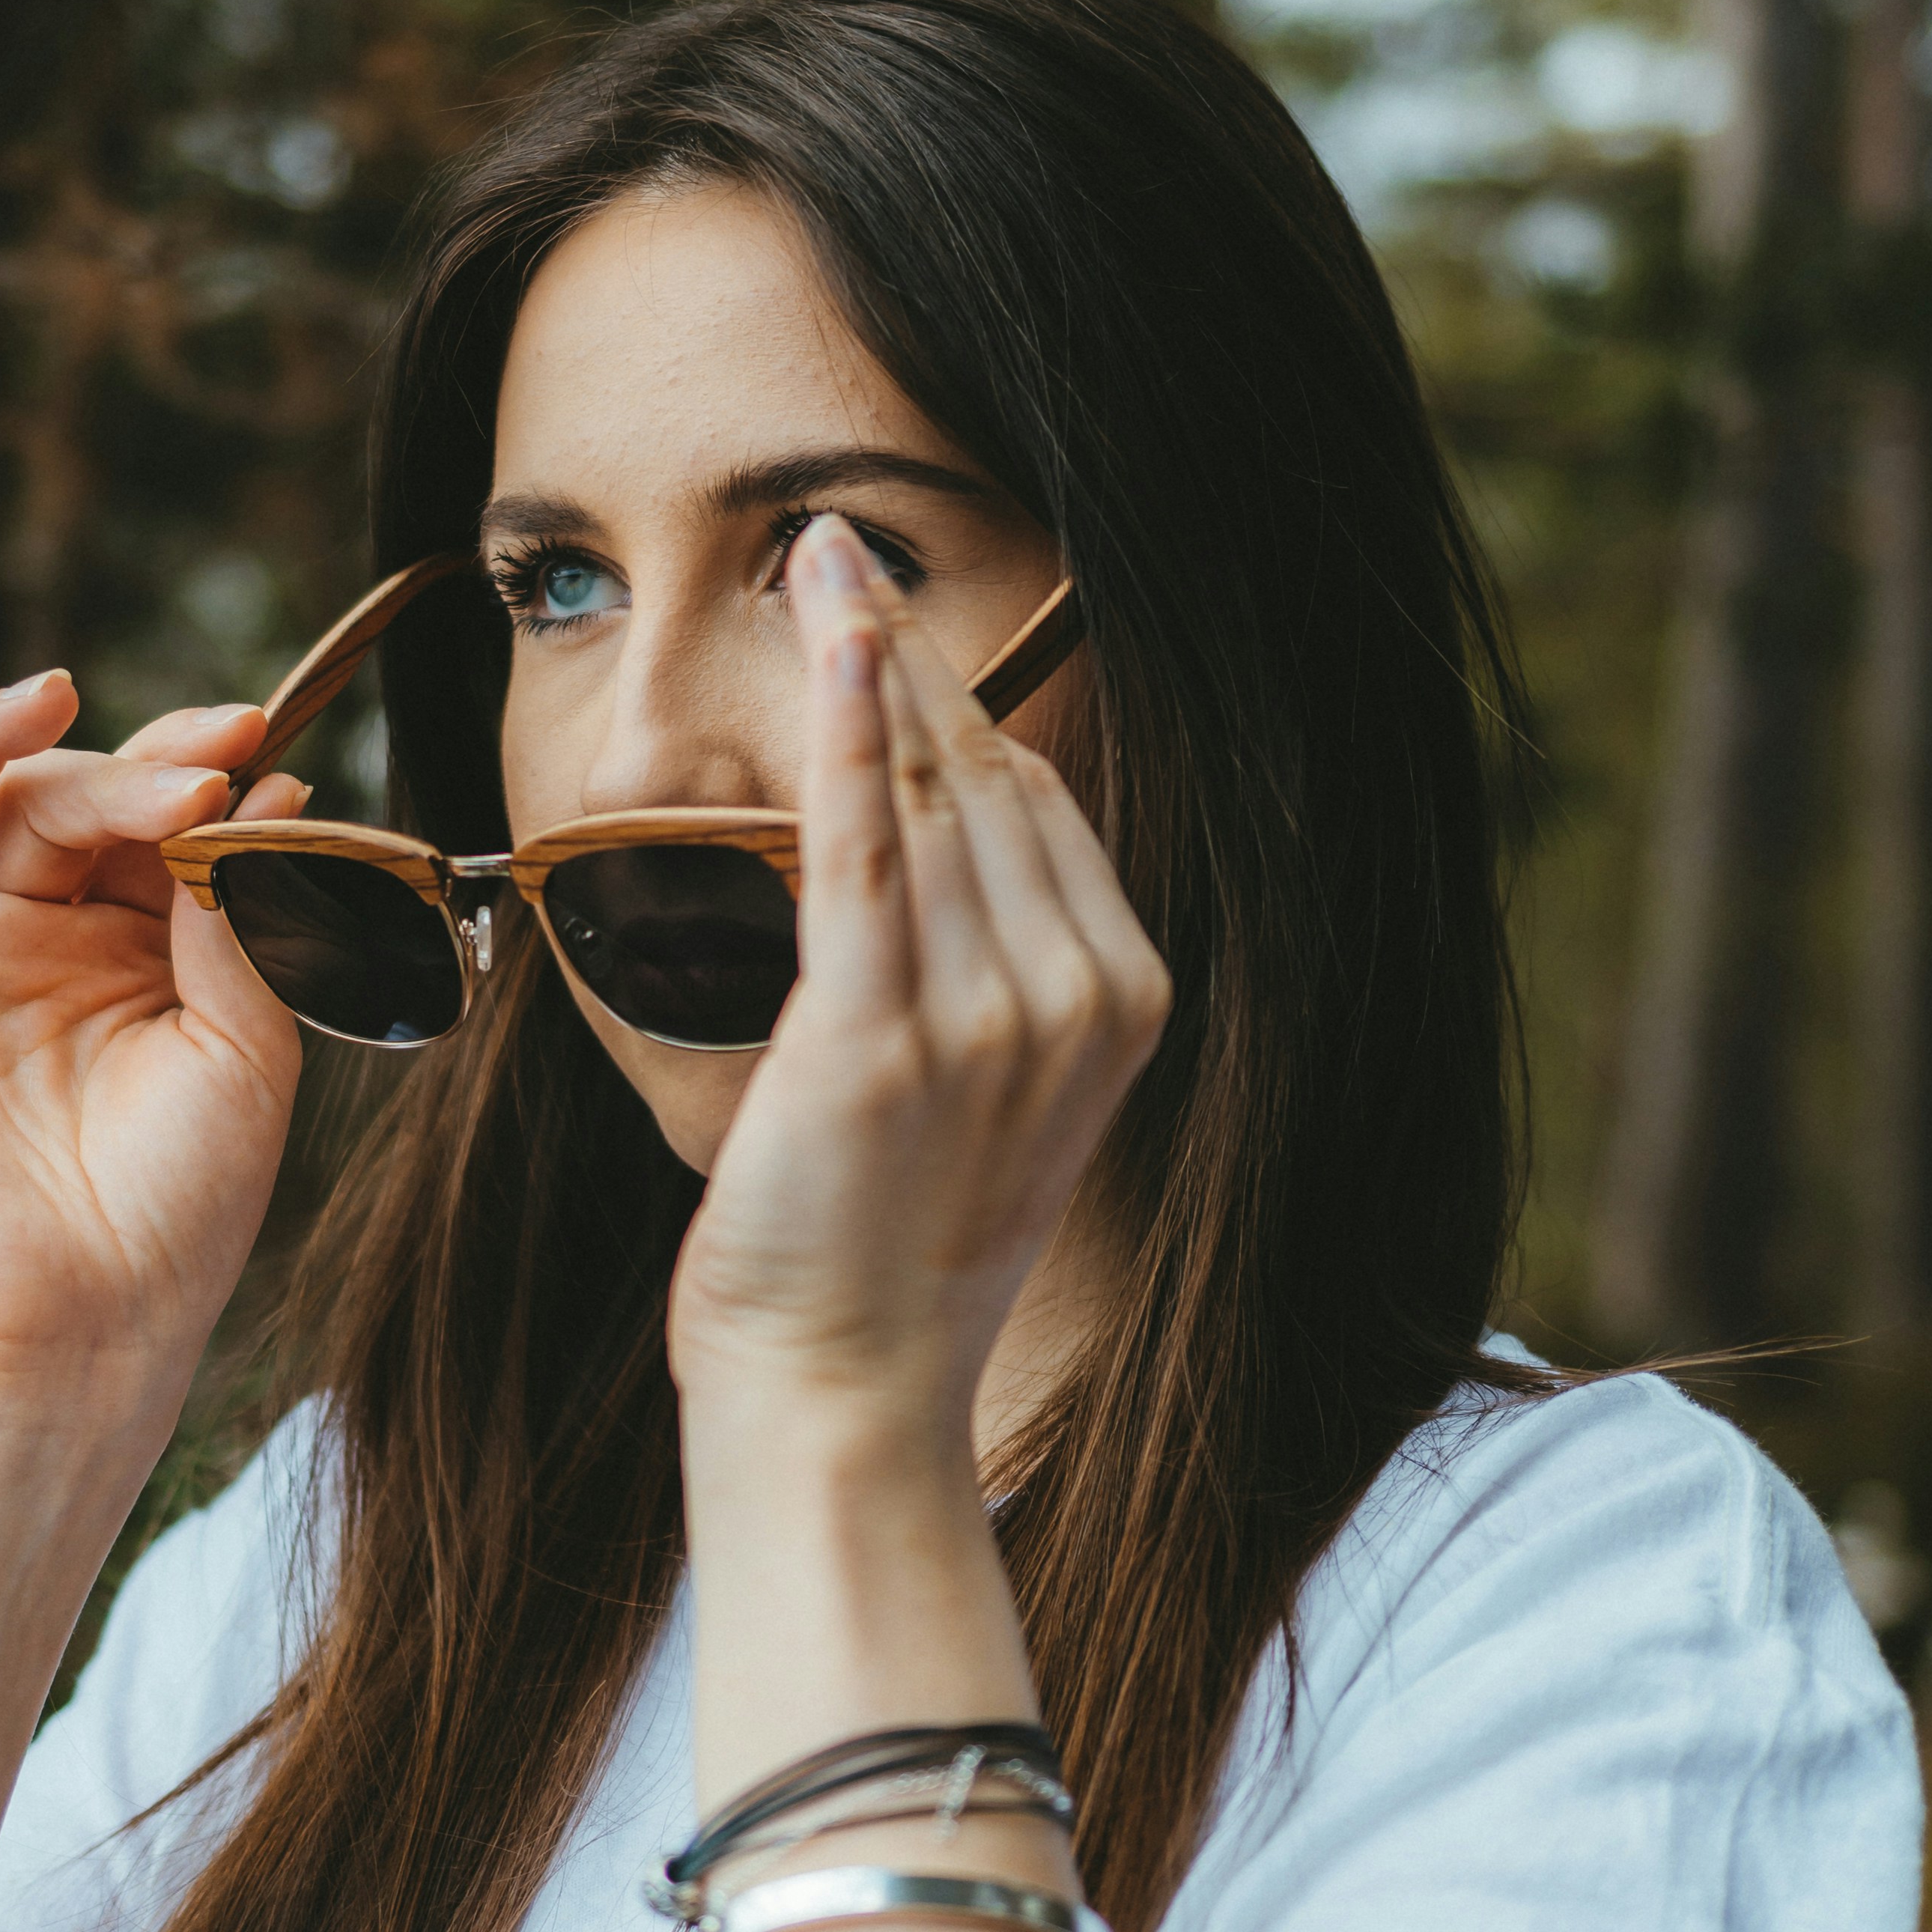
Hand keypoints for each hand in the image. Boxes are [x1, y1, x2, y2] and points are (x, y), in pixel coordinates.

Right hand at [0, 677, 307, 1431]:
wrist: (90, 1322)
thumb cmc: (181, 1202)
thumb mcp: (244, 1049)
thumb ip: (239, 922)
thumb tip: (264, 796)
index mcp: (135, 943)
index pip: (149, 815)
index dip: (194, 769)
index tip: (255, 745)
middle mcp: (34, 936)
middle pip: (57, 799)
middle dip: (128, 774)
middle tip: (198, 779)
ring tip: (52, 692)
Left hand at [668, 517, 1172, 1432]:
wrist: (846, 1392)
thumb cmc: (892, 1251)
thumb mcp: (992, 1098)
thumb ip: (997, 974)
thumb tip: (940, 849)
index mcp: (1119, 1005)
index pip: (1034, 804)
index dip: (954, 698)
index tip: (886, 612)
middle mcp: (1073, 997)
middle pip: (983, 777)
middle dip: (904, 648)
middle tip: (833, 539)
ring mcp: (986, 1014)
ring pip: (923, 793)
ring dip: (864, 656)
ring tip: (812, 556)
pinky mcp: (881, 1033)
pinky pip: (864, 847)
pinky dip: (844, 732)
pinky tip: (829, 638)